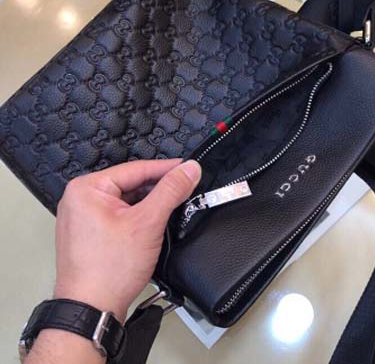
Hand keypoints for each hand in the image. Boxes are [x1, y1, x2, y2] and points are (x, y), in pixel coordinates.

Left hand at [53, 159, 201, 321]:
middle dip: (159, 189)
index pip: (136, 168)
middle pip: (132, 184)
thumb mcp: (147, 223)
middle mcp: (81, 199)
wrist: (91, 311)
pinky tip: (155, 223)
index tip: (188, 169)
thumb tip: (189, 169)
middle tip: (186, 189)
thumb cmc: (107, 271)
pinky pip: (120, 214)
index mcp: (87, 188)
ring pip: (127, 200)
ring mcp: (84, 217)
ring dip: (150, 204)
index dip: (167, 169)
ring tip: (173, 208)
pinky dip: (139, 217)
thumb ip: (171, 191)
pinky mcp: (91, 232)